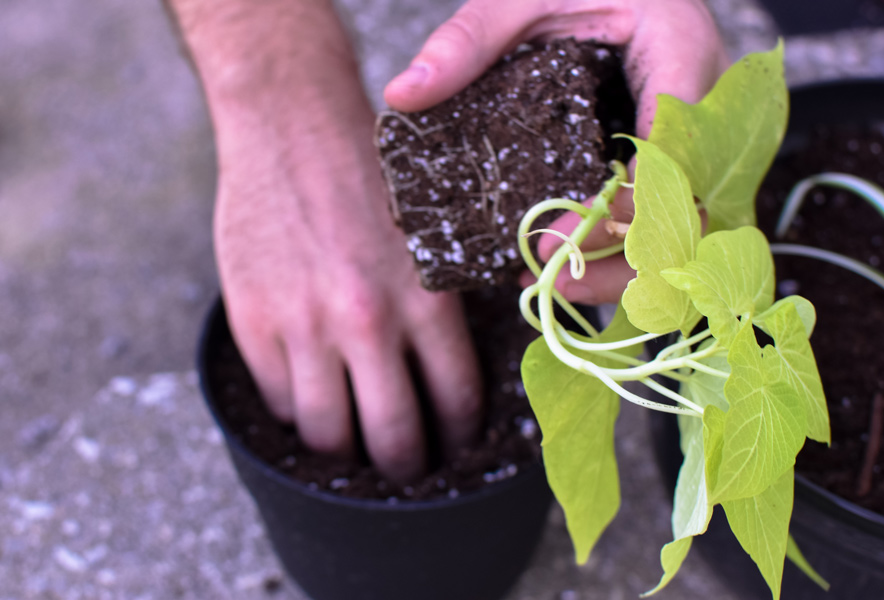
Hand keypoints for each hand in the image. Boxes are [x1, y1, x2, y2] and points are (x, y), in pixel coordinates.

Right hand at [170, 0, 482, 482]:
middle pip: (395, 438)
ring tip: (354, 448)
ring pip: (328, 434)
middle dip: (407, 469)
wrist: (292, 124)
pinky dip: (298, 413)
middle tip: (406, 470)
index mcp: (427, 298)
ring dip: (345, 453)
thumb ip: (437, 308)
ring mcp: (305, 326)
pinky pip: (279, 400)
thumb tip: (446, 376)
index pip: (456, 401)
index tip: (456, 447)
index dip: (460, 437)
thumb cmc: (369, 172)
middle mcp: (368, 320)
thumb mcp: (429, 235)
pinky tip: (311, 402)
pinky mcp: (255, 322)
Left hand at [384, 0, 728, 303]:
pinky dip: (624, 256)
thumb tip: (404, 93)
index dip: (626, 208)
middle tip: (553, 279)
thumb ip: (471, 37)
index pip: (672, 150)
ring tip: (556, 288)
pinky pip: (666, 226)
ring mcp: (695, 146)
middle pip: (689, 209)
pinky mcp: (675, 167)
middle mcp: (702, 112)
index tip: (559, 237)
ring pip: (686, 231)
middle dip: (625, 258)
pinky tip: (571, 271)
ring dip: (627, 271)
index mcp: (682, 56)